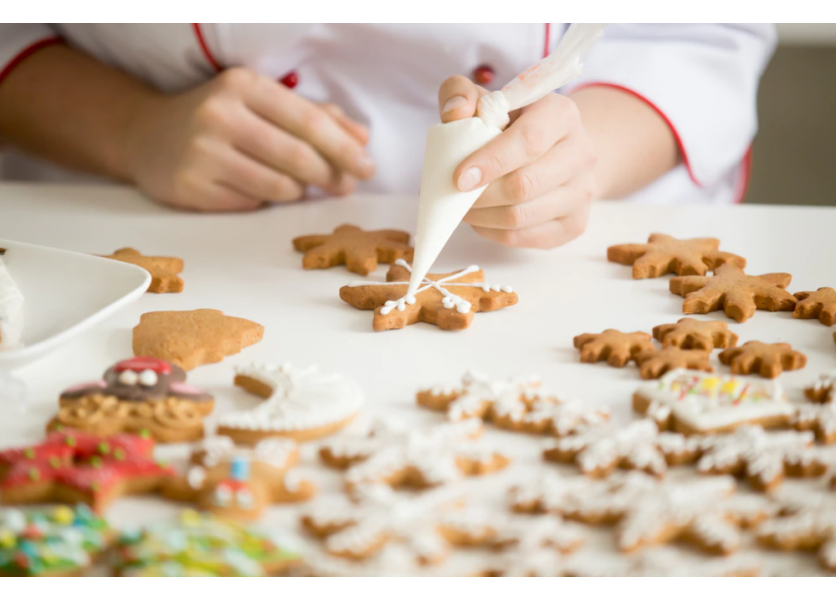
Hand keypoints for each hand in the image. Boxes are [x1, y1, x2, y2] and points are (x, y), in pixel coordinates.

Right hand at [126, 68, 374, 211]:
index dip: (344, 148)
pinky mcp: (192, 187)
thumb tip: (361, 138)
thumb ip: (315, 116)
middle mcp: (220, 115)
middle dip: (330, 176)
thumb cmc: (220, 118)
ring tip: (294, 184)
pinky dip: (265, 200)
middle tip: (345, 186)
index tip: (367, 167)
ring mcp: (203, 153)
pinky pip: (251, 204)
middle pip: (297, 158)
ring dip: (297, 191)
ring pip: (278, 187)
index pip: (308, 121)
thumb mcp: (263, 103)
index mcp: (243, 85)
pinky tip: (256, 188)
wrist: (147, 136)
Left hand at [438, 76, 596, 247]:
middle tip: (453, 195)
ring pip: (522, 216)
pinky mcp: (575, 223)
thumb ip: (462, 95)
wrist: (558, 149)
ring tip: (463, 207)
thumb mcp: (487, 101)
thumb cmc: (514, 124)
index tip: (459, 178)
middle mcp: (581, 152)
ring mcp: (582, 191)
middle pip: (524, 185)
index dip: (491, 162)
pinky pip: (525, 237)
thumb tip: (455, 112)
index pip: (528, 142)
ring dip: (483, 217)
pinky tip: (482, 219)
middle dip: (481, 196)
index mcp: (562, 114)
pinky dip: (494, 232)